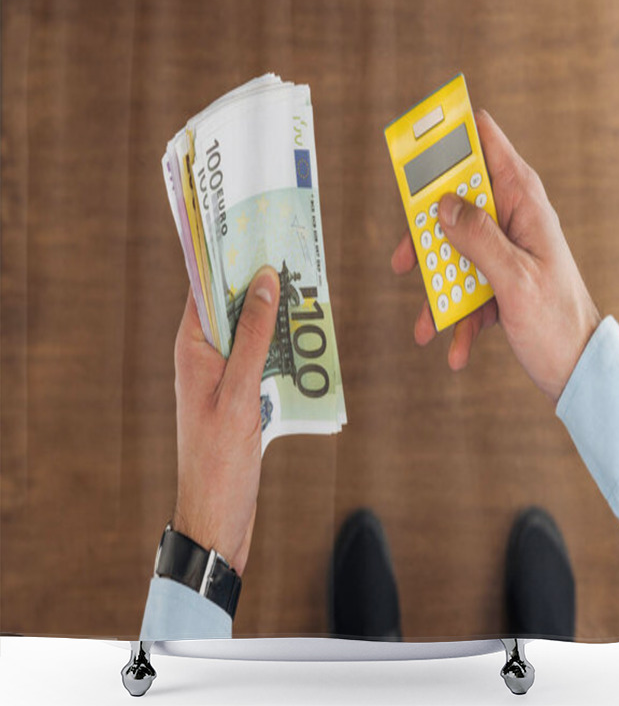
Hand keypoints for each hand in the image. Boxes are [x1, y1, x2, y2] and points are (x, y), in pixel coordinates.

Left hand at [171, 266, 279, 574]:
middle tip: (291, 251)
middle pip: (230, 304)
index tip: (251, 228)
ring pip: (249, 330)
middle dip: (258, 280)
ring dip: (273, 313)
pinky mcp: (238, 394)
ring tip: (304, 288)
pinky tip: (303, 336)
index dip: (225, 256)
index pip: (203, 287)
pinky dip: (279, 344)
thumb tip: (264, 281)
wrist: (218, 515)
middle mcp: (203, 355)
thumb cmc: (220, 458)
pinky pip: (259, 356)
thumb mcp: (240, 391)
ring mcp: (221, 375)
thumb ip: (254, 336)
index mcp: (191, 347)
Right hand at [391, 110, 599, 403]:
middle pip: (454, 200)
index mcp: (522, 201)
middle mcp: (510, 217)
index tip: (413, 149)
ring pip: (452, 249)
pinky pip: (464, 287)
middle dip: (426, 234)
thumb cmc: (558, 322)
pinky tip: (455, 351)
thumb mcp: (514, 279)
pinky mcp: (497, 278)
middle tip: (403, 260)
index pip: (483, 141)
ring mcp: (502, 248)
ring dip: (436, 289)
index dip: (448, 135)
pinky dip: (456, 319)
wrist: (577, 369)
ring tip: (425, 325)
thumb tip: (443, 204)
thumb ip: (479, 238)